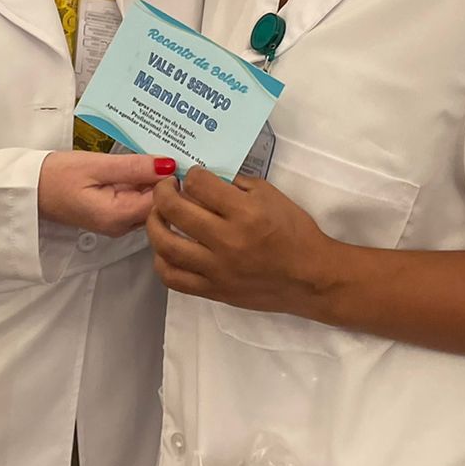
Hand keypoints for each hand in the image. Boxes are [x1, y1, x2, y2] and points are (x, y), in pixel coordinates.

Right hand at [39, 152, 174, 236]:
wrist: (29, 189)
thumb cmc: (56, 176)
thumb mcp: (96, 165)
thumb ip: (134, 166)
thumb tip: (169, 165)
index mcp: (118, 217)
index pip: (163, 203)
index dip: (174, 180)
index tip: (180, 155)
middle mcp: (122, 226)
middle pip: (160, 205)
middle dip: (168, 180)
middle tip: (175, 149)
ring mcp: (118, 223)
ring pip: (150, 203)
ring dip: (156, 180)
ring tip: (161, 153)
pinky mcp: (113, 215)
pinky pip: (137, 200)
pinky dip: (143, 184)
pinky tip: (144, 165)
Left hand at [147, 168, 337, 315]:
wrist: (310, 277)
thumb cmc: (295, 232)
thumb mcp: (271, 195)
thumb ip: (236, 184)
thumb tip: (205, 180)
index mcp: (245, 213)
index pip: (199, 184)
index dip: (192, 174)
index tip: (194, 176)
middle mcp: (226, 240)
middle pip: (175, 210)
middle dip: (163, 191)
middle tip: (167, 187)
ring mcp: (216, 269)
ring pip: (166, 245)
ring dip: (154, 223)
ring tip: (159, 214)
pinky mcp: (213, 290)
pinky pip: (173, 277)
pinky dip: (161, 260)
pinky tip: (165, 248)